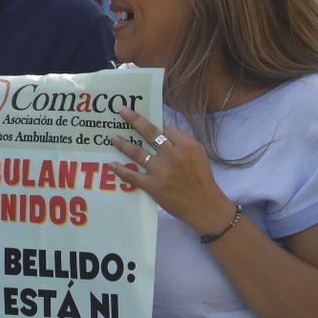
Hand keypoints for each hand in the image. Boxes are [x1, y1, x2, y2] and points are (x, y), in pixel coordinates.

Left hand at [110, 108, 235, 235]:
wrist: (205, 206)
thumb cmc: (201, 177)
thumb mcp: (198, 153)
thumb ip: (181, 139)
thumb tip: (162, 126)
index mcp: (186, 145)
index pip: (164, 127)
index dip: (150, 121)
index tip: (137, 114)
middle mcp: (173, 155)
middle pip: (149, 133)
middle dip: (134, 120)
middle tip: (122, 111)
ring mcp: (162, 171)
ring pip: (137, 152)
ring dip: (123, 144)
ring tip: (112, 137)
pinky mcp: (154, 186)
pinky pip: (133, 176)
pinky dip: (121, 169)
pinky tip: (112, 164)